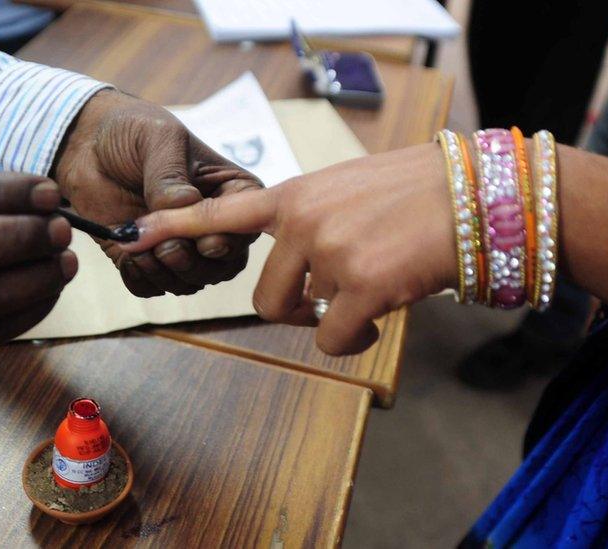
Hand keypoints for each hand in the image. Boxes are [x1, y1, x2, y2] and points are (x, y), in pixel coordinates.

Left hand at [52, 89, 262, 296]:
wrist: (87, 144)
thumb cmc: (133, 130)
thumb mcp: (157, 138)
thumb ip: (171, 175)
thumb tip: (186, 206)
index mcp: (232, 192)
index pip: (244, 227)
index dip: (229, 241)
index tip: (205, 241)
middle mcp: (212, 225)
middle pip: (222, 266)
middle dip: (194, 264)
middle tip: (165, 248)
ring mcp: (180, 245)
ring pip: (190, 282)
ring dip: (166, 273)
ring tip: (141, 250)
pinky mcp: (146, 259)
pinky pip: (153, 286)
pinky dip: (142, 279)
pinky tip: (128, 258)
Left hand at [121, 144, 457, 354]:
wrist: (478, 195)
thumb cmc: (417, 193)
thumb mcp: (349, 189)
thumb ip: (311, 221)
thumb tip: (300, 277)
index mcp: (295, 196)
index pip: (220, 212)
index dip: (173, 226)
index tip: (130, 234)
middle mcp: (304, 221)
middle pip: (265, 295)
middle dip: (293, 310)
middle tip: (325, 306)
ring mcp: (332, 251)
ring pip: (301, 317)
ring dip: (329, 322)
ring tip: (367, 304)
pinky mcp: (364, 284)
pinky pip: (334, 338)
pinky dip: (353, 342)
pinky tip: (378, 324)